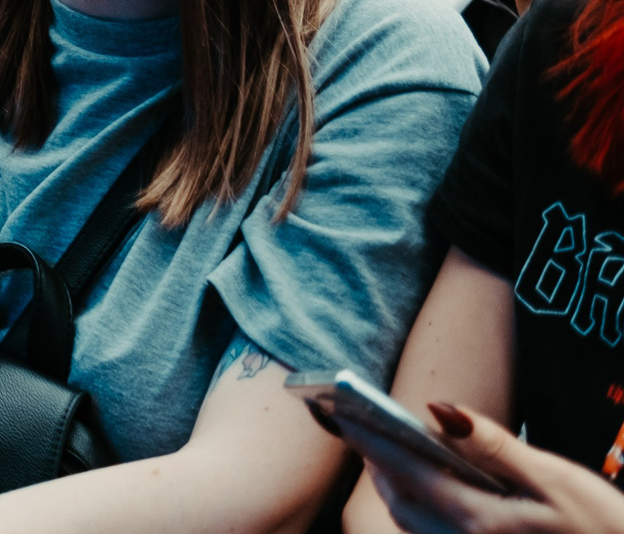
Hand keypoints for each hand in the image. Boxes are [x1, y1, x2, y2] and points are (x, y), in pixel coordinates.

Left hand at [340, 401, 623, 533]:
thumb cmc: (605, 530)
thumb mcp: (555, 479)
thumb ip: (492, 444)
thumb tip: (439, 410)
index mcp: (474, 518)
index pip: (403, 469)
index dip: (366, 437)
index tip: (336, 411)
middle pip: (399, 499)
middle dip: (378, 463)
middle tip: (364, 426)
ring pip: (413, 522)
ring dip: (398, 487)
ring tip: (394, 453)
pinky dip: (424, 509)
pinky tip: (439, 491)